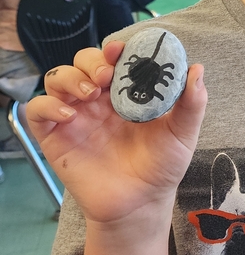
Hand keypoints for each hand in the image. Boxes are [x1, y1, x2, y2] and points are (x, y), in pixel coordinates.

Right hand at [26, 40, 206, 224]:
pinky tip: (69, 116)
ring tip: (90, 92)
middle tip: (105, 76)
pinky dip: (47, 106)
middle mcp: (97, 100)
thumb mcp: (182, 134)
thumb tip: (197, 69)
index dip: (114, 50)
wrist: (141, 204)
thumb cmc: (161, 167)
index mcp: (126, 93)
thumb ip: (191, 103)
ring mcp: (75, 117)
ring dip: (69, 77)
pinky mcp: (55, 137)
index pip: (113, 60)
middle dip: (91, 61)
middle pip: (82, 63)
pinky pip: (38, 111)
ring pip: (57, 79)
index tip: (121, 50)